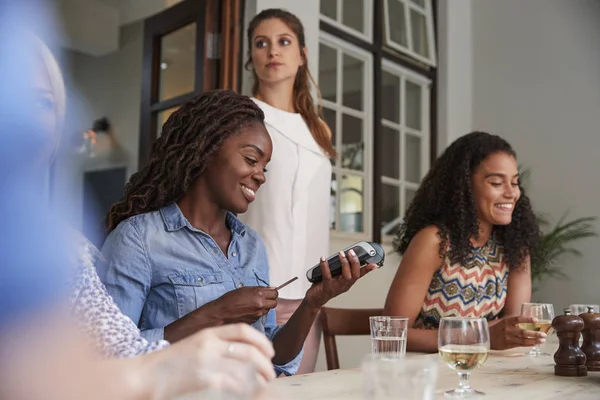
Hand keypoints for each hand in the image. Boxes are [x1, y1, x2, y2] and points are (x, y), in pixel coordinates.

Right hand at [148, 323, 275, 398]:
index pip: (243, 330)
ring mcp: (207, 360)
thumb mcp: (194, 344)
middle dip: (265, 362)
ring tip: (263, 384)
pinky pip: (234, 382)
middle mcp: (210, 343)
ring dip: (259, 377)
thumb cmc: (169, 363)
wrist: (144, 375)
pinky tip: (248, 391)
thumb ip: (214, 345)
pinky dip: (246, 387)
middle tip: (271, 373)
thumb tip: (241, 354)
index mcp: (208, 332)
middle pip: (249, 350)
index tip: (270, 352)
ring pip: (245, 367)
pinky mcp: (204, 377)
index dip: (261, 341)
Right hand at [214, 286, 278, 324]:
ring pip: (268, 309)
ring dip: (265, 307)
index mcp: (258, 294)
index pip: (275, 293)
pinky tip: (250, 310)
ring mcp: (258, 313)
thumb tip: (270, 289)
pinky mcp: (255, 321)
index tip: (269, 292)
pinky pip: (261, 315)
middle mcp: (260, 304)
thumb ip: (259, 289)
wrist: (221, 313)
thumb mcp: (244, 289)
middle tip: (264, 298)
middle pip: (274, 302)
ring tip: (254, 304)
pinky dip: (258, 312)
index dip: (272, 292)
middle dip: (271, 300)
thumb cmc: (229, 300)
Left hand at [305, 249, 376, 308]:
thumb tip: (343, 255)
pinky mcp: (326, 287)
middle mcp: (344, 286)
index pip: (359, 275)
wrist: (315, 299)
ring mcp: (336, 287)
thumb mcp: (335, 277)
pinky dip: (325, 266)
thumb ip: (340, 269)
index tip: (374, 264)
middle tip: (351, 252)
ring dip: (344, 264)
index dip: (367, 270)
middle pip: (354, 275)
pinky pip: (327, 276)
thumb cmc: (325, 286)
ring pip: (345, 276)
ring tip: (341, 254)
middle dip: (354, 262)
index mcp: (348, 283)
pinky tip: (323, 259)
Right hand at [489, 316, 546, 349]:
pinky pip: (520, 345)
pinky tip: (535, 344)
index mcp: (506, 321)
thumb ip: (513, 321)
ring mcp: (508, 338)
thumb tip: (527, 319)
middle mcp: (508, 329)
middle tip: (544, 334)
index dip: (527, 319)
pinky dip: (529, 344)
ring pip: (523, 340)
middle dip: (535, 334)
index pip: (518, 319)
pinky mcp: (508, 345)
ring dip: (534, 340)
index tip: (536, 320)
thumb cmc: (495, 328)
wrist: (485, 337)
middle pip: (523, 332)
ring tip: (542, 340)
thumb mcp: (502, 321)